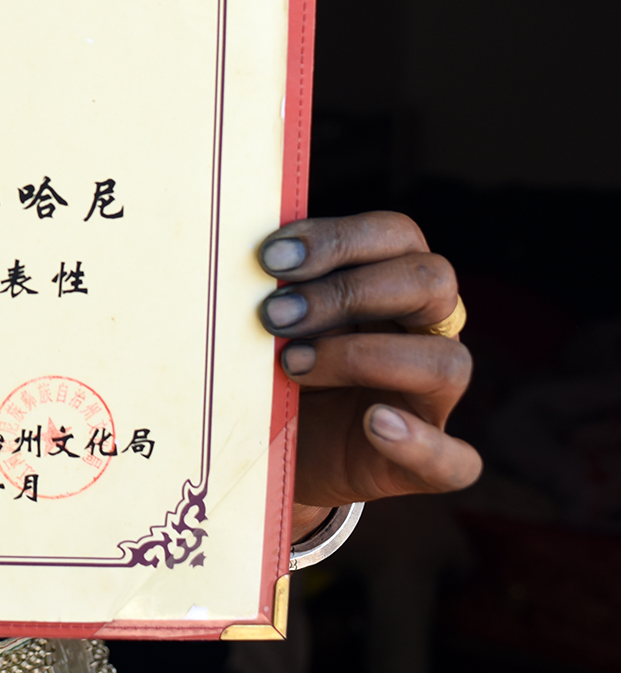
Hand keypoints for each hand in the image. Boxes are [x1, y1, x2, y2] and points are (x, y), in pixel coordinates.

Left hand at [258, 212, 480, 536]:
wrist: (274, 451)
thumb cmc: (274, 368)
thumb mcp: (271, 325)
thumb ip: (274, 291)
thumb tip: (239, 261)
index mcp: (391, 283)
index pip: (397, 235)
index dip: (339, 238)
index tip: (269, 257)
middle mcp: (425, 332)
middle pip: (431, 281)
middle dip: (347, 291)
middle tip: (272, 314)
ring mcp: (432, 399)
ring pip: (446, 362)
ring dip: (364, 358)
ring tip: (291, 365)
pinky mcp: (428, 462)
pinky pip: (456, 460)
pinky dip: (418, 442)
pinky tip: (374, 425)